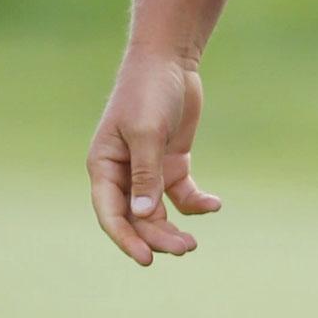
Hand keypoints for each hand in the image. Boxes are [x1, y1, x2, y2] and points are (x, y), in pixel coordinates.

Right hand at [87, 49, 221, 265]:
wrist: (170, 58)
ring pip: (158, 211)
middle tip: (185, 248)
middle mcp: (123, 172)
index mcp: (104, 166)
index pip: (111, 213)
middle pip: (137, 216)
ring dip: (173, 228)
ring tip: (193, 244)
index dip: (126, 239)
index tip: (147, 259)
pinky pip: (180, 192)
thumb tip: (144, 215)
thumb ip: (146, 174)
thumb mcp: (147, 132)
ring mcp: (148, 168)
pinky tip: (213, 206)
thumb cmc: (149, 90)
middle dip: (157, 236)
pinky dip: (194, 203)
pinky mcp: (171, 160)